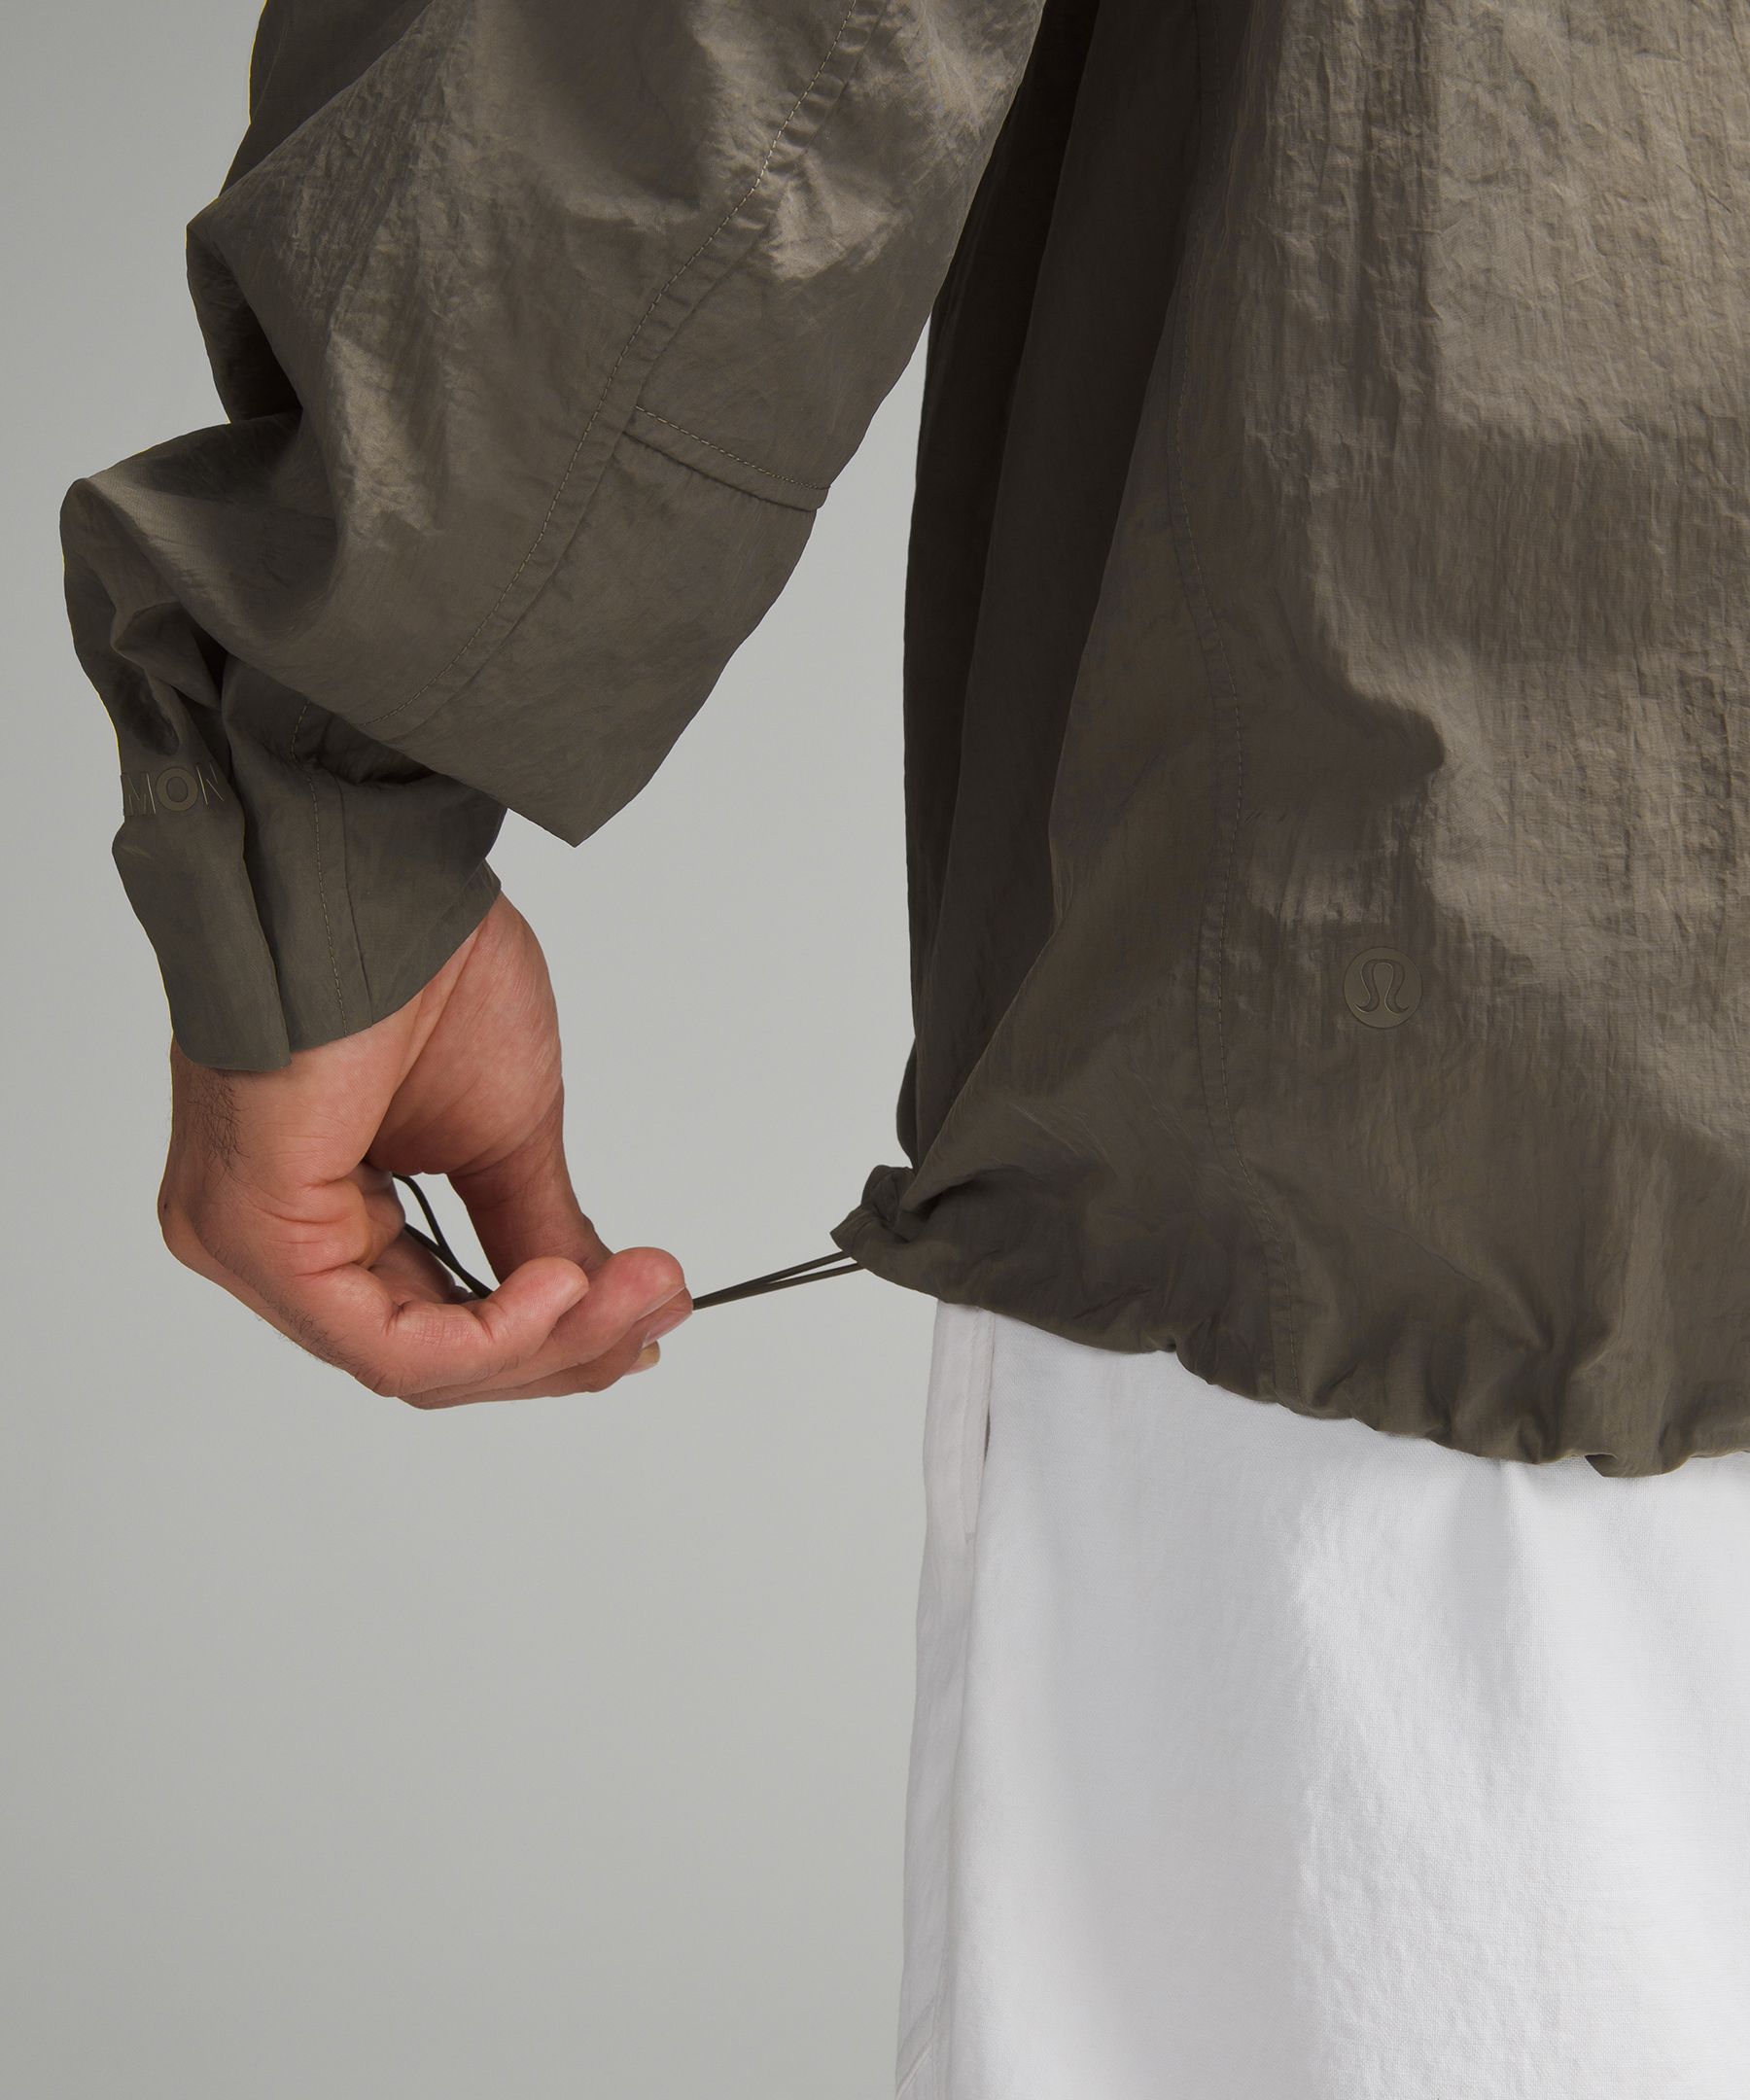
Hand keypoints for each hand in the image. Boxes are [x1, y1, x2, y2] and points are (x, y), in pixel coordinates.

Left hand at [158, 895, 689, 1403]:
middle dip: (566, 1345)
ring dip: (544, 1341)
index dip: (552, 1341)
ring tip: (632, 1291)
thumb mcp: (507, 1133)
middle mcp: (271, 1242)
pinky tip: (562, 1289)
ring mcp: (251, 1244)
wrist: (374, 876)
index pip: (435, 1329)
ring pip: (412, 1362)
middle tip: (661, 1305)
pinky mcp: (259, 1234)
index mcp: (321, 1215)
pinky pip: (387, 1342)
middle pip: (429, 1359)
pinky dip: (492, 1335)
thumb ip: (540, 1234)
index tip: (653, 1316)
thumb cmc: (421, 969)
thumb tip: (612, 1312)